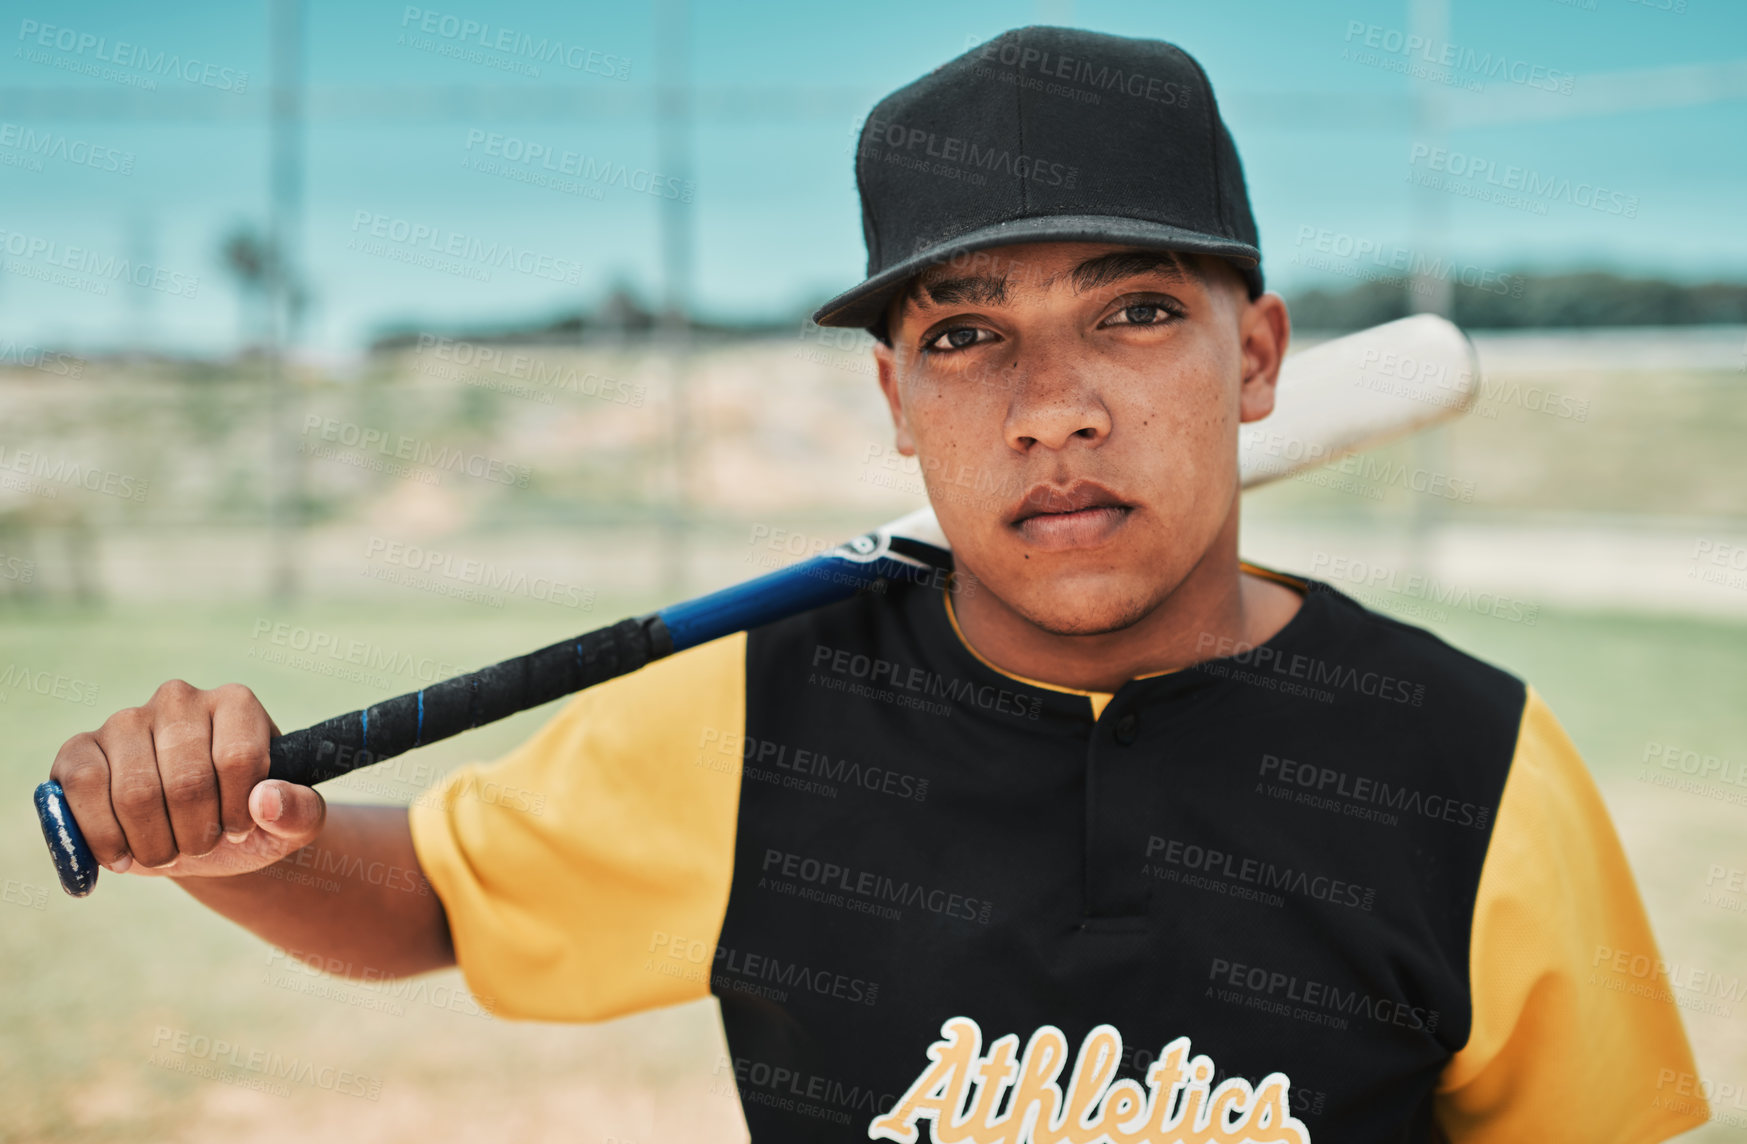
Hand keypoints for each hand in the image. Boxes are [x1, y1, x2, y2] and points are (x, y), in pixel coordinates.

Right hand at [48, 680, 324, 878]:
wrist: (199, 836)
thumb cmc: (252, 821)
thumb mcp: (293, 825)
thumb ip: (301, 813)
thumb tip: (268, 801)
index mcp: (236, 704)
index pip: (239, 758)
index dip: (238, 810)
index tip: (241, 829)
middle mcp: (179, 700)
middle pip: (186, 780)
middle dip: (195, 834)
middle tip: (200, 847)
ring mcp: (126, 720)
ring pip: (134, 790)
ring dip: (153, 842)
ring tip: (166, 852)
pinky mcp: (81, 747)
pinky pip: (80, 786)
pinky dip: (102, 834)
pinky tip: (122, 855)